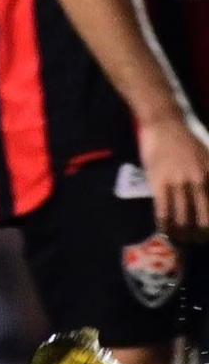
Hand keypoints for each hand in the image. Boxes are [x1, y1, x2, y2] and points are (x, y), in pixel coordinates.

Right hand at [138, 111, 208, 240]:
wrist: (166, 123)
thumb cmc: (190, 140)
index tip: (208, 234)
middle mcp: (200, 182)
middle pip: (204, 220)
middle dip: (200, 236)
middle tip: (197, 240)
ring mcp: (178, 183)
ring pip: (182, 219)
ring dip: (181, 234)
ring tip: (179, 239)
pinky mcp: (159, 182)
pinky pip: (163, 211)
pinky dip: (164, 225)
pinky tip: (164, 230)